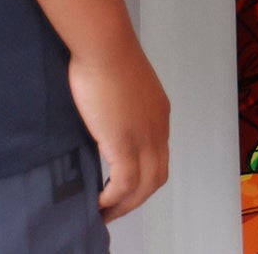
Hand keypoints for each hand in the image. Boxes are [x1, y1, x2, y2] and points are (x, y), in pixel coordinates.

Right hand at [69, 37, 170, 221]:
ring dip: (125, 205)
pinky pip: (123, 185)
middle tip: (115, 208)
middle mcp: (158, 128)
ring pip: (144, 187)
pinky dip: (112, 199)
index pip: (159, 155)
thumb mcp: (122, 84)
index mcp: (159, 112)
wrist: (104, 44)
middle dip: (137, 198)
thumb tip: (106, 117)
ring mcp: (143, 137)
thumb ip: (122, 104)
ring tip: (104, 213)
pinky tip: (98, 202)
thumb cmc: (105, 53)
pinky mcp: (124, 144)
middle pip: (157, 177)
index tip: (124, 186)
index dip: (143, 174)